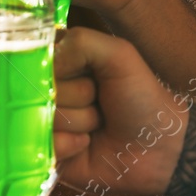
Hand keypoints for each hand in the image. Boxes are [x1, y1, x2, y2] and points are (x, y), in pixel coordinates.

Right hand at [53, 27, 187, 195]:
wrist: (159, 146)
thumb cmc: (142, 96)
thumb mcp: (120, 55)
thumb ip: (82, 42)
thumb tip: (47, 59)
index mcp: (64, 62)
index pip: (36, 56)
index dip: (59, 65)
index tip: (85, 72)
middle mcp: (50, 91)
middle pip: (38, 88)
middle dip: (77, 95)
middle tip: (100, 101)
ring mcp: (46, 123)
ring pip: (40, 116)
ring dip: (79, 120)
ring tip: (99, 124)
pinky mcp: (47, 152)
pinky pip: (43, 143)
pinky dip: (70, 144)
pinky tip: (87, 144)